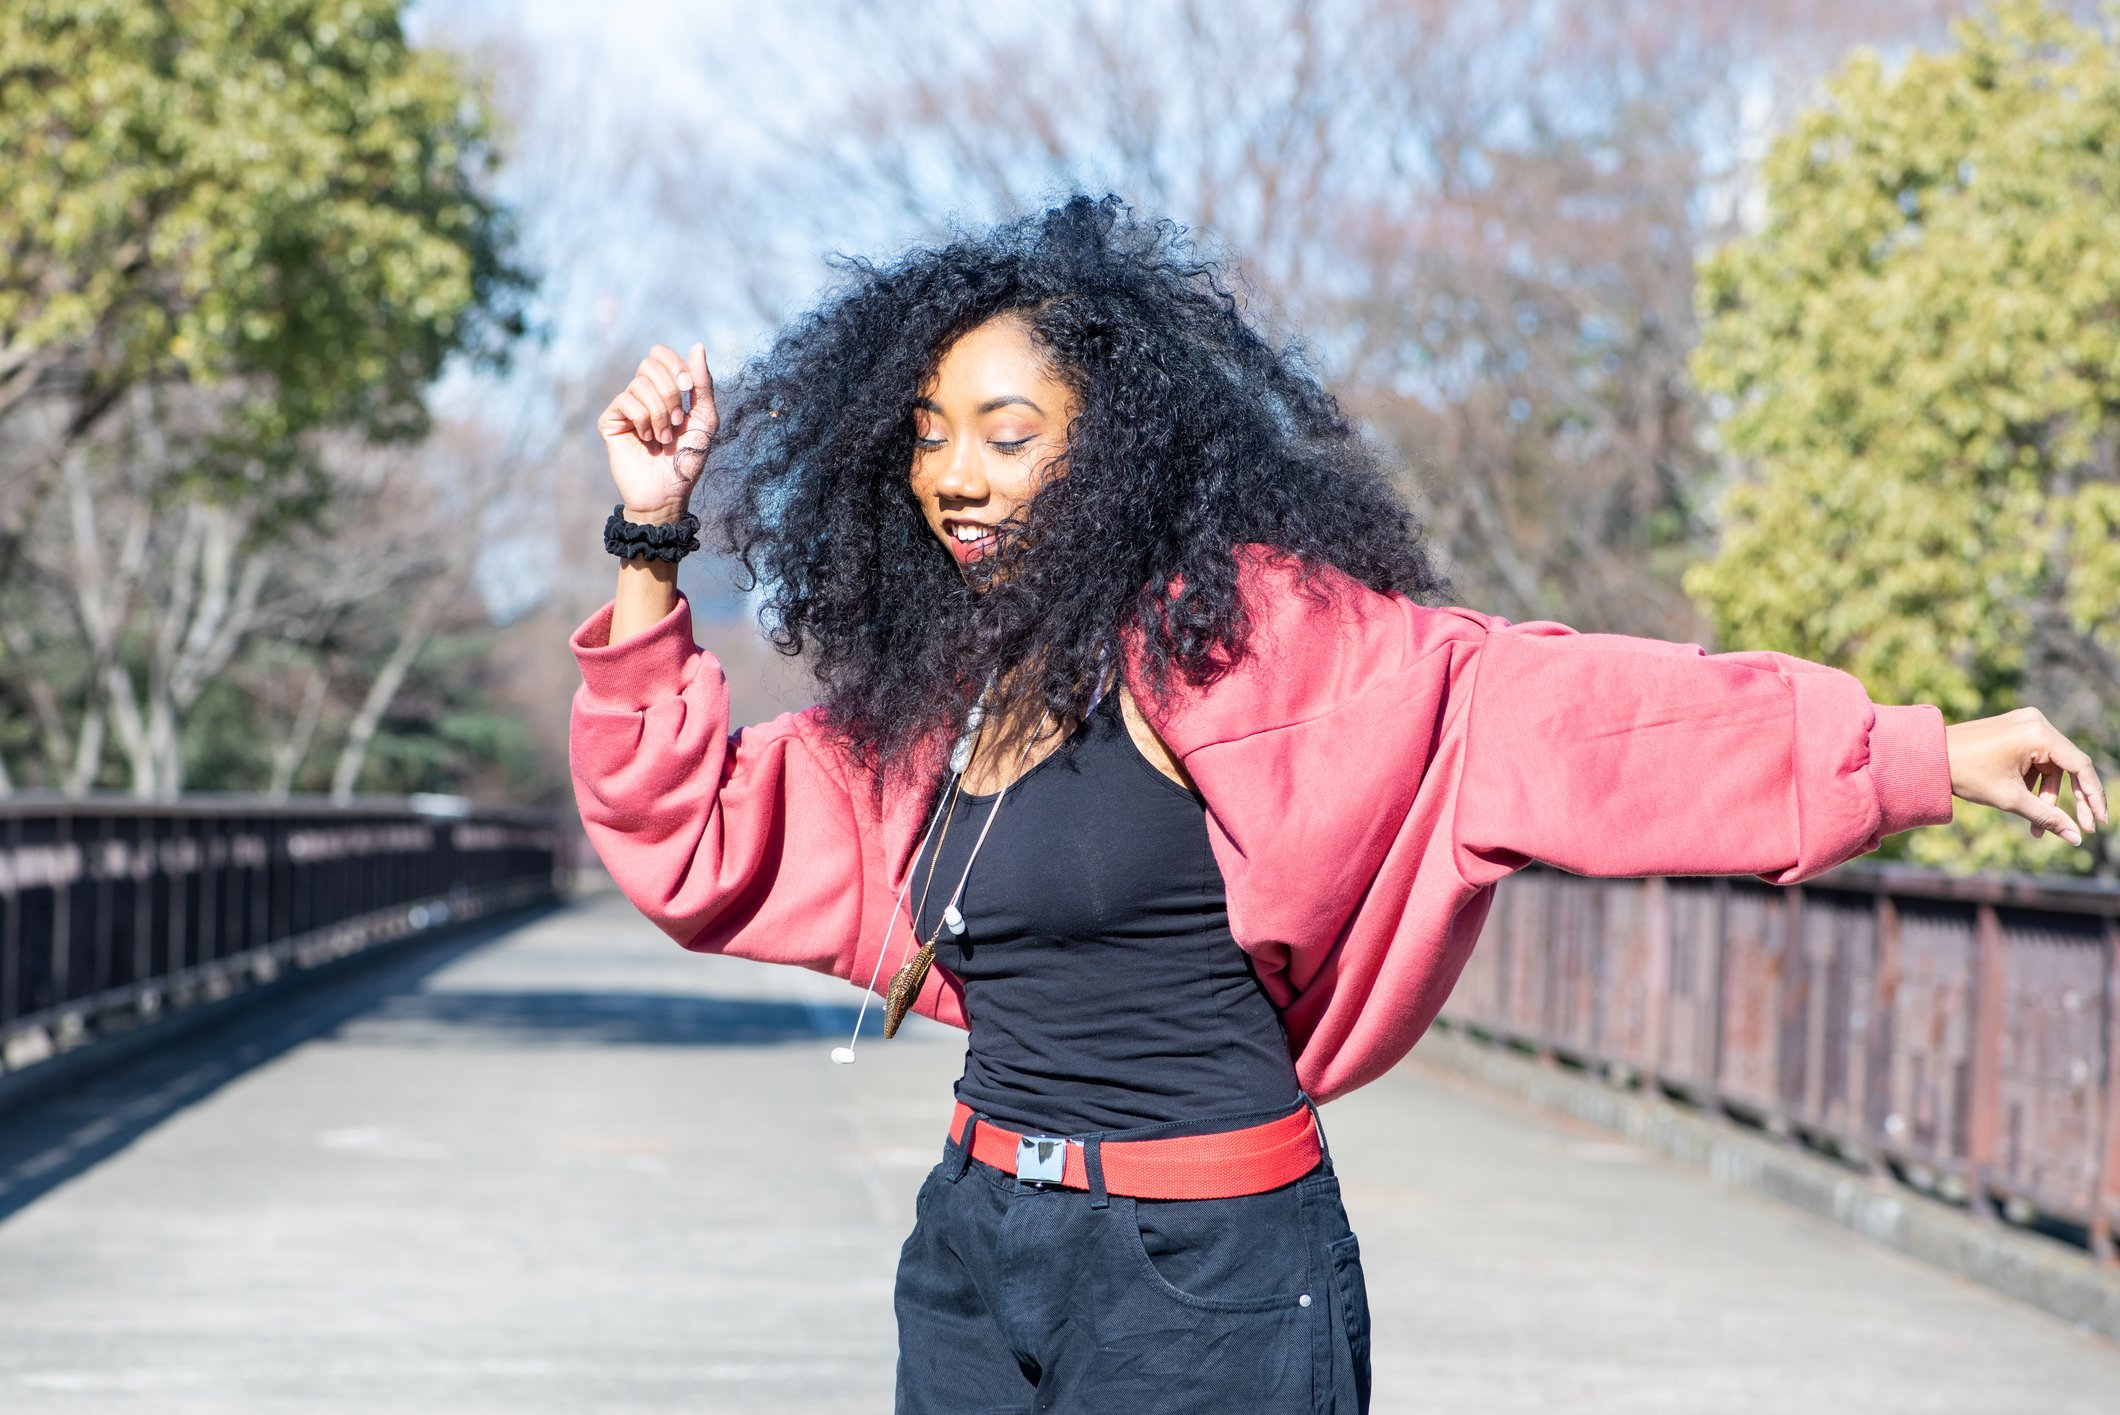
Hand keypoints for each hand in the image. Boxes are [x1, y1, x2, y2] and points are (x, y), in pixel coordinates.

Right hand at [598, 343, 717, 522]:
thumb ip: (702, 384)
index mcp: (664, 389)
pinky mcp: (610, 421)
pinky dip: (643, 420)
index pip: (660, 354)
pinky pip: (625, 401)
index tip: (688, 388)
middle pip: (649, 364)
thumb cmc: (688, 459)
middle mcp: (642, 394)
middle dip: (670, 392)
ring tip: (663, 438)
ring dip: (660, 413)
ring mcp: (625, 407)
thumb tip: (697, 346)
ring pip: (639, 385)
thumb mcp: (705, 419)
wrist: (668, 493)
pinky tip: (646, 439)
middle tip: (677, 421)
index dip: (675, 365)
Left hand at [1944, 708, 2108, 846]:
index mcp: (2038, 733)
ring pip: (2052, 766)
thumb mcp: (2010, 799)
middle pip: (2069, 766)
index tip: (2098, 823)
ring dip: (2047, 796)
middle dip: (2072, 801)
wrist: (1927, 756)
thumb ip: (2047, 817)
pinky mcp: (2015, 728)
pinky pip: (2037, 758)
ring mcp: (2026, 722)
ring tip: (2036, 827)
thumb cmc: (1966, 774)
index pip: (2080, 767)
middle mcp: (2036, 722)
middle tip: (2079, 829)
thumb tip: (2076, 838)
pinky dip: (2034, 782)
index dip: (2093, 796)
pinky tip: (2026, 804)